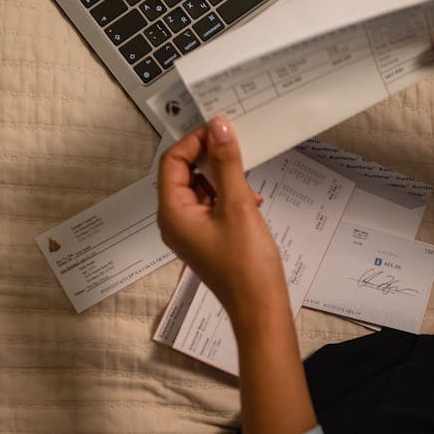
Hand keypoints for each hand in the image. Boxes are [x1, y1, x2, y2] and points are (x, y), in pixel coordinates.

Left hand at [157, 118, 289, 332]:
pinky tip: (252, 202)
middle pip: (184, 173)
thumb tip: (218, 127)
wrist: (260, 307)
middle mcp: (175, 221)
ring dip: (223, 178)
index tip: (221, 130)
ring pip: (201, 188)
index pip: (173, 162)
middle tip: (236, 147)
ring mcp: (191, 231)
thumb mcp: (238, 205)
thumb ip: (227, 162)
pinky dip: (229, 196)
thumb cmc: (246, 264)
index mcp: (173, 212)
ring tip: (248, 183)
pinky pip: (212, 205)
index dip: (195, 141)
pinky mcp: (207, 238)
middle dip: (210, 158)